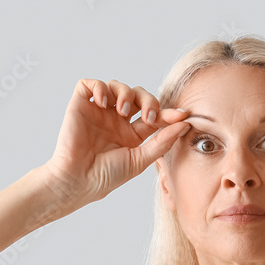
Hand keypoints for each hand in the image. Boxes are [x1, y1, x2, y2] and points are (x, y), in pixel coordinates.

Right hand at [42, 78, 190, 206]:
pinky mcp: (80, 105)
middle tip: (147, 117)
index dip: (169, 113)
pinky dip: (99, 87)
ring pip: (117, 85)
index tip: (183, 115)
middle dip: (148, 100)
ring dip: (125, 93)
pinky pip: (90, 84)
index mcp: (131, 134)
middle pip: (138, 95)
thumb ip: (162, 142)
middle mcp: (116, 120)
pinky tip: (103, 103)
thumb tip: (185, 124)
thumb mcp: (140, 160)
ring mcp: (99, 112)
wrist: (79, 180)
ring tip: (122, 111)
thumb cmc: (107, 176)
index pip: (154, 116)